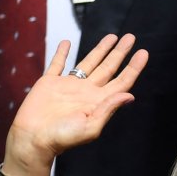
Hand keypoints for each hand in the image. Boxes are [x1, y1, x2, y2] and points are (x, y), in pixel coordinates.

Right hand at [4, 34, 146, 174]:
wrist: (33, 139)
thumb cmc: (62, 138)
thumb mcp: (91, 126)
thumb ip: (108, 108)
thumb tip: (129, 95)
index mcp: (99, 102)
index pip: (122, 81)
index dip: (133, 67)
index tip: (143, 52)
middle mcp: (87, 91)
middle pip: (108, 67)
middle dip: (120, 53)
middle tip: (130, 38)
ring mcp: (69, 86)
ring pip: (88, 62)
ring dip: (100, 49)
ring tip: (112, 37)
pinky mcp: (49, 83)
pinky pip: (57, 64)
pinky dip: (62, 53)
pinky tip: (67, 43)